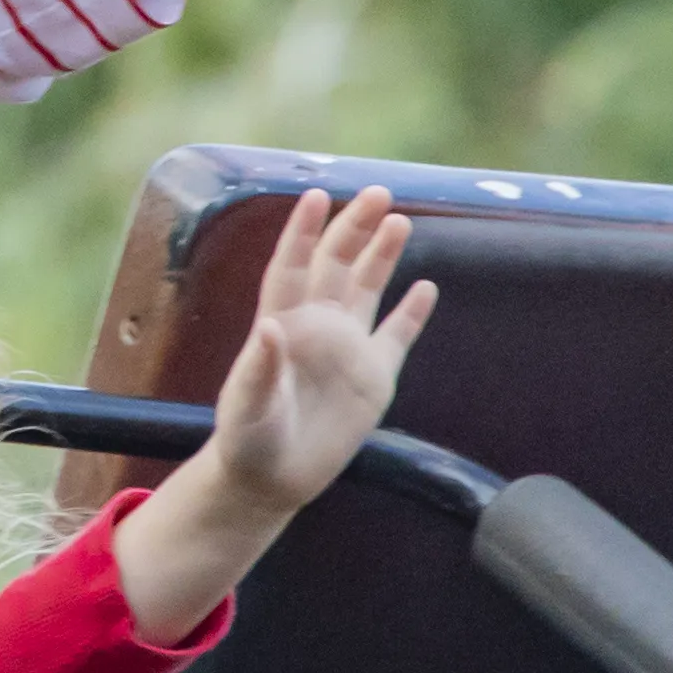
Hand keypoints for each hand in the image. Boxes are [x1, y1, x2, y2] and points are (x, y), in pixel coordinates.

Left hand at [196, 186, 437, 510]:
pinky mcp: (373, 378)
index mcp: (281, 324)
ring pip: (367, 289)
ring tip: (399, 220)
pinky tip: (425, 287)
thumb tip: (269, 328)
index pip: (292, 266)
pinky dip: (411, 313)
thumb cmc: (247, 439)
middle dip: (354, 229)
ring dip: (382, 256)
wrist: (270, 478)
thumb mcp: (247, 406)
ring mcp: (347, 350)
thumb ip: (258, 369)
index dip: (302, 231)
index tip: (316, 194)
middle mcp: (316, 327)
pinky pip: (396, 336)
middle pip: (336, 265)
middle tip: (378, 194)